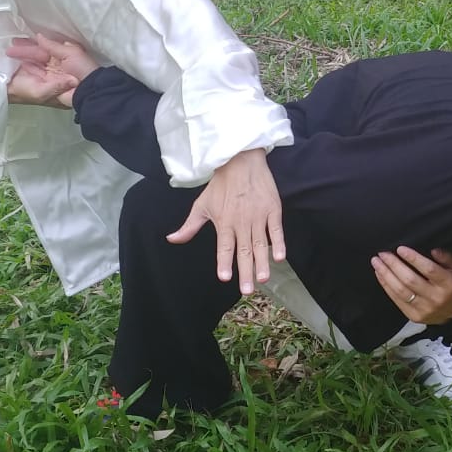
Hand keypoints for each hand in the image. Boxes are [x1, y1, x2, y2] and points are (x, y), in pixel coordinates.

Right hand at [5, 34, 100, 105]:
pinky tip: (18, 63)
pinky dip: (27, 68)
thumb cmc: (82, 69)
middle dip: (23, 50)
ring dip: (22, 58)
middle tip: (9, 47)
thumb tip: (39, 36)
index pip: (44, 47)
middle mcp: (56, 64)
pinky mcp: (48, 84)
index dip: (31, 44)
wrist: (87, 91)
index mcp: (63, 55)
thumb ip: (53, 45)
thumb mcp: (70, 53)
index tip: (18, 40)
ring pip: (34, 64)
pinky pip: (36, 74)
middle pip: (37, 55)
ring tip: (8, 52)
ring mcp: (51, 75)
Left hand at [167, 148, 284, 294]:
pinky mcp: (273, 209)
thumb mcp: (201, 204)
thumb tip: (171, 239)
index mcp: (224, 222)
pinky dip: (279, 243)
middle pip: (244, 251)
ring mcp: (258, 216)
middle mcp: (241, 222)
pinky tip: (279, 257)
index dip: (224, 262)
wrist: (241, 161)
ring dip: (262, 262)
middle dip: (246, 271)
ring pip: (260, 244)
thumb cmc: (220, 185)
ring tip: (262, 278)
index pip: (224, 246)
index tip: (224, 277)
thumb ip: (189, 226)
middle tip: (247, 290)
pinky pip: (276, 230)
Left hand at [372, 247, 451, 323]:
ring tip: (376, 262)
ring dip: (386, 275)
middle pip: (410, 280)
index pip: (429, 269)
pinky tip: (380, 274)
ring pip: (400, 290)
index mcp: (449, 284)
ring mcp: (424, 309)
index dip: (413, 258)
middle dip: (394, 265)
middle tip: (383, 253)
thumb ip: (447, 257)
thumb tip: (433, 250)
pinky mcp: (414, 316)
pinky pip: (396, 299)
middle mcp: (436, 297)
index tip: (400, 249)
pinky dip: (386, 286)